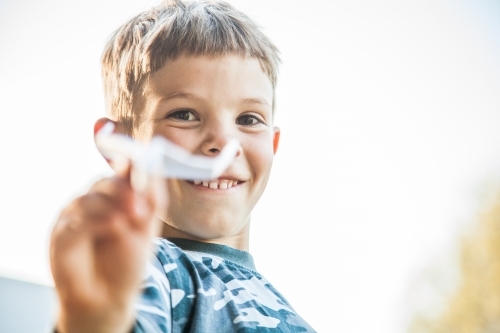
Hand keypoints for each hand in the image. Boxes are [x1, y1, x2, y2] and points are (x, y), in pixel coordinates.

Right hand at [50, 164, 164, 332]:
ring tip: (129, 224)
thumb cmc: (126, 262)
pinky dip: (98, 221)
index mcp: (114, 198)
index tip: (140, 159)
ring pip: (90, 198)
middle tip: (140, 208)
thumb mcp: (147, 228)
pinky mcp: (61, 234)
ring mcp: (74, 216)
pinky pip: (77, 220)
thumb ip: (152, 197)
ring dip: (112, 208)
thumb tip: (153, 166)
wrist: (108, 297)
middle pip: (105, 182)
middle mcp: (92, 203)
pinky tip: (114, 228)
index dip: (129, 163)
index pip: (119, 171)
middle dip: (124, 191)